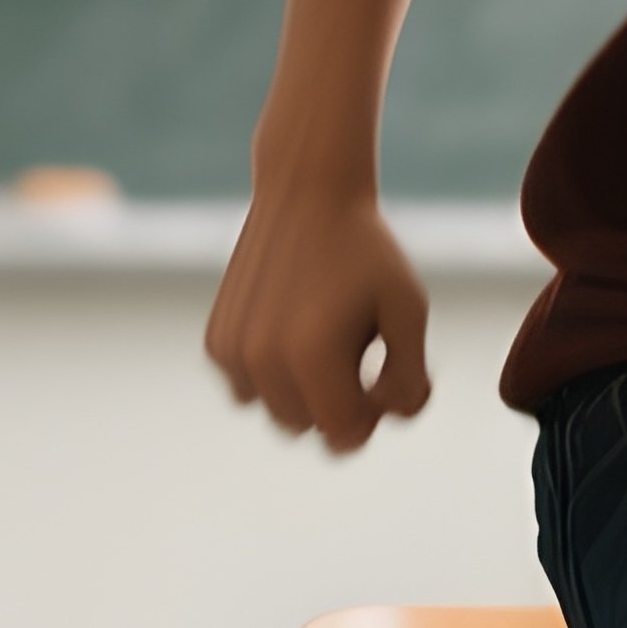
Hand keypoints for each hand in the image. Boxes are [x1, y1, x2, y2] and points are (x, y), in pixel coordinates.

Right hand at [205, 185, 430, 453]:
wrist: (306, 193)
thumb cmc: (367, 253)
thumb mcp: (409, 311)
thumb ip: (410, 379)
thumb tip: (388, 419)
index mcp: (311, 356)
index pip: (344, 434)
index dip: (373, 415)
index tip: (384, 376)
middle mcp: (262, 360)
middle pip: (307, 428)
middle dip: (337, 405)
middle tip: (359, 357)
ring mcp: (232, 352)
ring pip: (274, 413)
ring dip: (302, 394)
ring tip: (326, 343)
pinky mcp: (216, 342)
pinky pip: (246, 389)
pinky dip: (271, 375)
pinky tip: (293, 331)